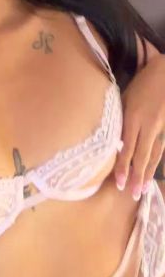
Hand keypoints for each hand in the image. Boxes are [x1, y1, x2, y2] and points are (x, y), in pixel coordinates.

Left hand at [114, 54, 164, 199]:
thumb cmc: (142, 82)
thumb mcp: (126, 97)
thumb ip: (121, 119)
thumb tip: (116, 139)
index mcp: (132, 117)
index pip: (127, 148)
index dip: (123, 166)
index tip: (118, 183)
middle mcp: (147, 124)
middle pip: (142, 155)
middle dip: (136, 176)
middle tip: (132, 194)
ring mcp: (161, 126)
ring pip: (154, 154)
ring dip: (148, 172)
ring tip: (143, 188)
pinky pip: (161, 146)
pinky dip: (156, 159)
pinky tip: (152, 170)